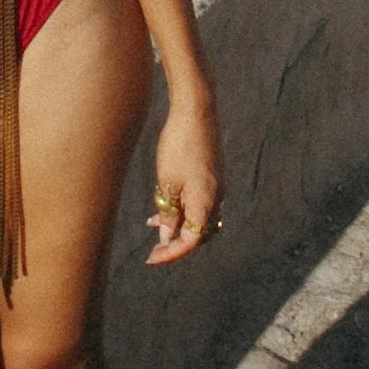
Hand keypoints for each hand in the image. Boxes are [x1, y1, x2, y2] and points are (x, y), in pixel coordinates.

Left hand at [145, 87, 223, 266]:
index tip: (152, 257)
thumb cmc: (179, 145)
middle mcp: (216, 198)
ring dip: (179, 224)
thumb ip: (168, 213)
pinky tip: (165, 202)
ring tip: (152, 224)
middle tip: (154, 248)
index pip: (191, 241)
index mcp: (206, 203)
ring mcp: (216, 186)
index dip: (171, 253)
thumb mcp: (167, 183)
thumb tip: (167, 235)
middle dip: (177, 242)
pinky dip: (183, 209)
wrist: (197, 111)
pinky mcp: (212, 175)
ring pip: (199, 217)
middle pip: (199, 233)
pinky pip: (200, 202)